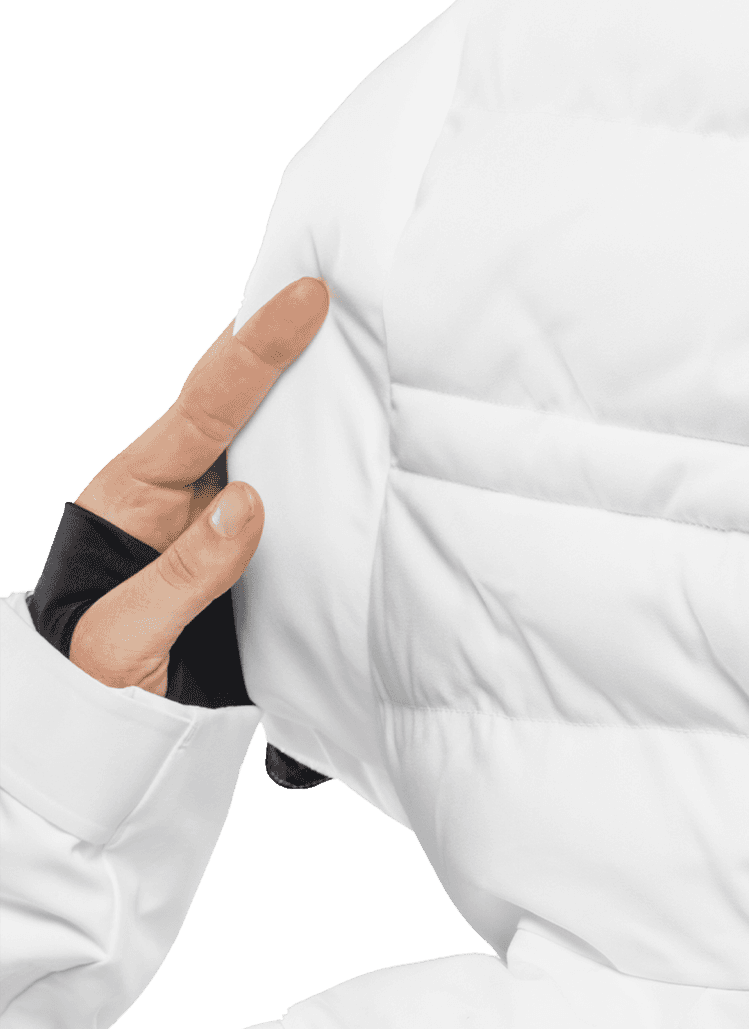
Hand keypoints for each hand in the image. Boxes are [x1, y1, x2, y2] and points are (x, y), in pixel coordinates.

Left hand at [69, 278, 329, 695]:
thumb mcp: (124, 640)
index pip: (204, 406)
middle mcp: (180, 492)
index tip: (305, 299)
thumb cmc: (94, 684)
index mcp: (135, 494)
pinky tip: (369, 451)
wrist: (100, 735)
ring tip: (374, 360)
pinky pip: (297, 505)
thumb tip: (249, 502)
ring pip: (274, 451)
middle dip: (288, 349)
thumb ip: (184, 574)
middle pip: (241, 406)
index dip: (256, 351)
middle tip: (348, 292)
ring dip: (318, 411)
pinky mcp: (252, 558)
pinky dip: (331, 476)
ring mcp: (218, 521)